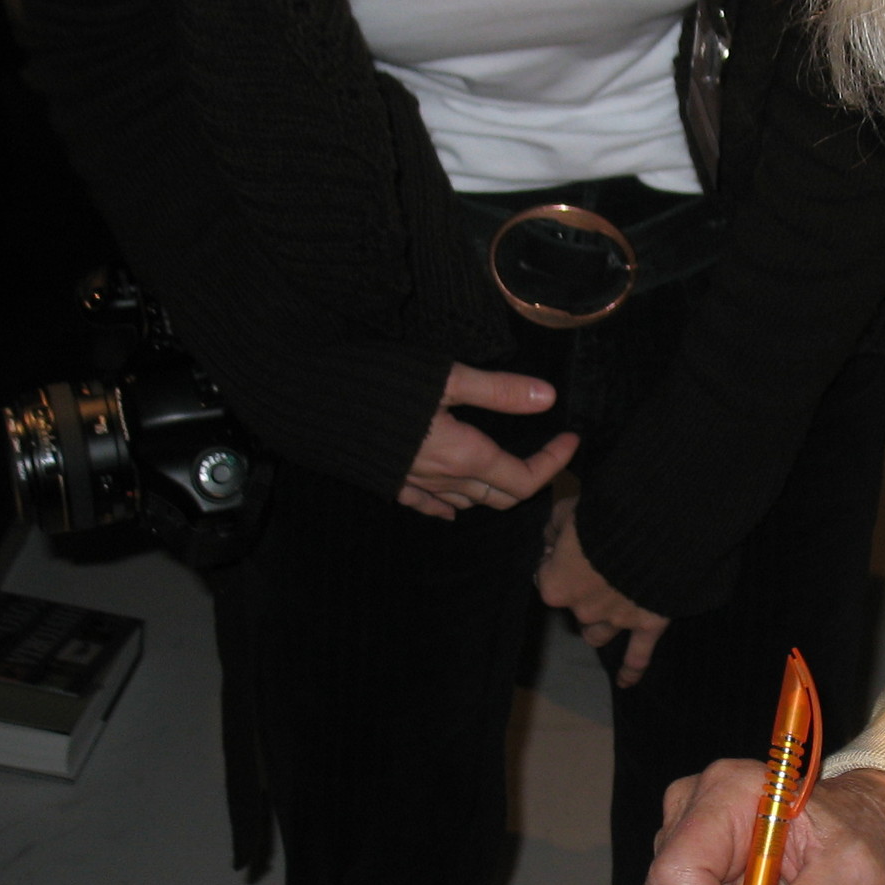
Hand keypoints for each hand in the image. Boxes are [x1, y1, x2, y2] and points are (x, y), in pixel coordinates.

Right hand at [398, 363, 578, 519]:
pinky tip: (452, 504)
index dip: (554, 463)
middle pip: (501, 496)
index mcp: (465, 456)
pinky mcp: (390, 485)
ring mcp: (416, 486)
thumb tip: (548, 398)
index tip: (572, 439)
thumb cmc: (381, 384)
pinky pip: (429, 506)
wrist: (312, 403)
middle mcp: (444, 480)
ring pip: (468, 502)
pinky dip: (449, 506)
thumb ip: (498, 391)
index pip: (524, 478)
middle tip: (545, 450)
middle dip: (530, 478)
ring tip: (507, 463)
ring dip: (494, 489)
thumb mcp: (447, 378)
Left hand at [536, 496, 669, 685]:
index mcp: (556, 584)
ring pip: (598, 633)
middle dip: (581, 589)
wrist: (656, 525)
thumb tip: (550, 539)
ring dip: (598, 624)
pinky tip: (625, 683)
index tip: (568, 544)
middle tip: (596, 564)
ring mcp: (616, 620)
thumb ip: (555, 528)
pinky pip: (638, 655)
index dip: (556, 558)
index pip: (545, 576)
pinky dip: (631, 670)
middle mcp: (582, 609)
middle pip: (574, 606)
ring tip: (604, 612)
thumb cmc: (606, 514)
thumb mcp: (570, 510)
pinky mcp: (648, 623)